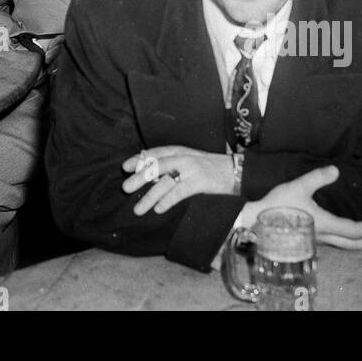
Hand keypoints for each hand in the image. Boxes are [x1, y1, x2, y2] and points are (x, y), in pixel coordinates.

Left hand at [122, 147, 236, 214]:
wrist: (236, 171)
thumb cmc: (209, 168)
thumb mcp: (189, 160)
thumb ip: (171, 165)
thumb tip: (149, 176)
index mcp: (179, 151)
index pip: (155, 152)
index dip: (139, 159)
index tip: (125, 167)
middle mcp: (183, 157)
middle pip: (157, 166)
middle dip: (140, 177)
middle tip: (125, 188)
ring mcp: (192, 169)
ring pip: (165, 182)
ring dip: (150, 196)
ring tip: (138, 209)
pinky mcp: (200, 182)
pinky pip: (179, 192)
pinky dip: (167, 201)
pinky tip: (159, 210)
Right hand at [245, 165, 361, 248]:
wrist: (257, 222)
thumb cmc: (278, 206)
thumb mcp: (299, 186)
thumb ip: (318, 177)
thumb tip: (336, 170)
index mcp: (325, 224)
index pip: (355, 230)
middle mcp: (323, 236)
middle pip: (351, 244)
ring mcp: (314, 241)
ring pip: (342, 245)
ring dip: (356, 243)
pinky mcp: (306, 240)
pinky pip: (332, 243)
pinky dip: (343, 240)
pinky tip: (338, 234)